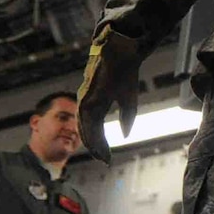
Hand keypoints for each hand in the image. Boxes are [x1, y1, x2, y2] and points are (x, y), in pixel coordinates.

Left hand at [77, 27, 143, 163]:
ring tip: (101, 156)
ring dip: (92, 143)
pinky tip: (94, 143)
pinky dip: (89, 133)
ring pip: (84, 127)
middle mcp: (88, 103)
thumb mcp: (129, 99)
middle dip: (97, 147)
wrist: (123, 52)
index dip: (102, 143)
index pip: (97, 129)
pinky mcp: (87, 96)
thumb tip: (125, 136)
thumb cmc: (126, 72)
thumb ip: (127, 118)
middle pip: (88, 131)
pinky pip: (85, 119)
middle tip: (104, 161)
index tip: (108, 157)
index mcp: (97, 103)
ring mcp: (85, 100)